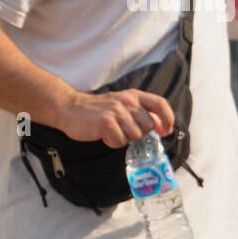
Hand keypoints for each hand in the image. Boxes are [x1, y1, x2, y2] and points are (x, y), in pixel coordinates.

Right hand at [54, 89, 173, 147]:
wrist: (69, 108)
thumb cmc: (99, 110)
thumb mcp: (123, 105)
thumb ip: (142, 113)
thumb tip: (163, 127)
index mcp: (134, 96)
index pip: (160, 104)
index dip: (168, 118)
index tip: (167, 130)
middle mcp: (128, 101)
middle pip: (149, 126)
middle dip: (139, 132)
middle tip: (122, 129)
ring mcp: (117, 111)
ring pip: (135, 135)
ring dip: (124, 138)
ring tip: (111, 130)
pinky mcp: (106, 121)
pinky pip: (120, 141)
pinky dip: (112, 142)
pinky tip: (103, 134)